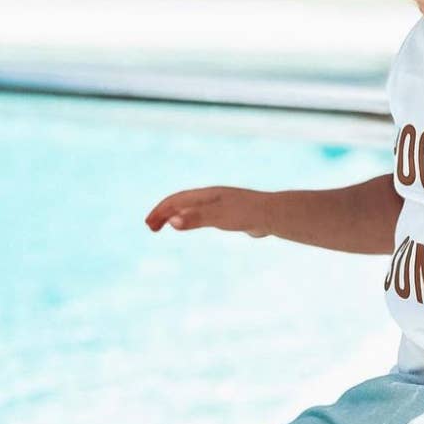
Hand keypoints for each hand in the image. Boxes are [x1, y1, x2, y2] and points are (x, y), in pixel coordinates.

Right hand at [145, 186, 269, 237]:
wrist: (275, 215)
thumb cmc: (247, 214)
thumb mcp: (218, 217)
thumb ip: (195, 218)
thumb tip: (171, 221)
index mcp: (207, 195)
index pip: (176, 200)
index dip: (160, 211)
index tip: (148, 225)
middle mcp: (213, 197)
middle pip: (182, 202)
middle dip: (164, 213)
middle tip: (151, 228)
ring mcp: (222, 205)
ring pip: (194, 207)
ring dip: (177, 215)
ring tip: (167, 225)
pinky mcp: (232, 214)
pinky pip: (206, 214)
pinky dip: (193, 218)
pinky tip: (196, 225)